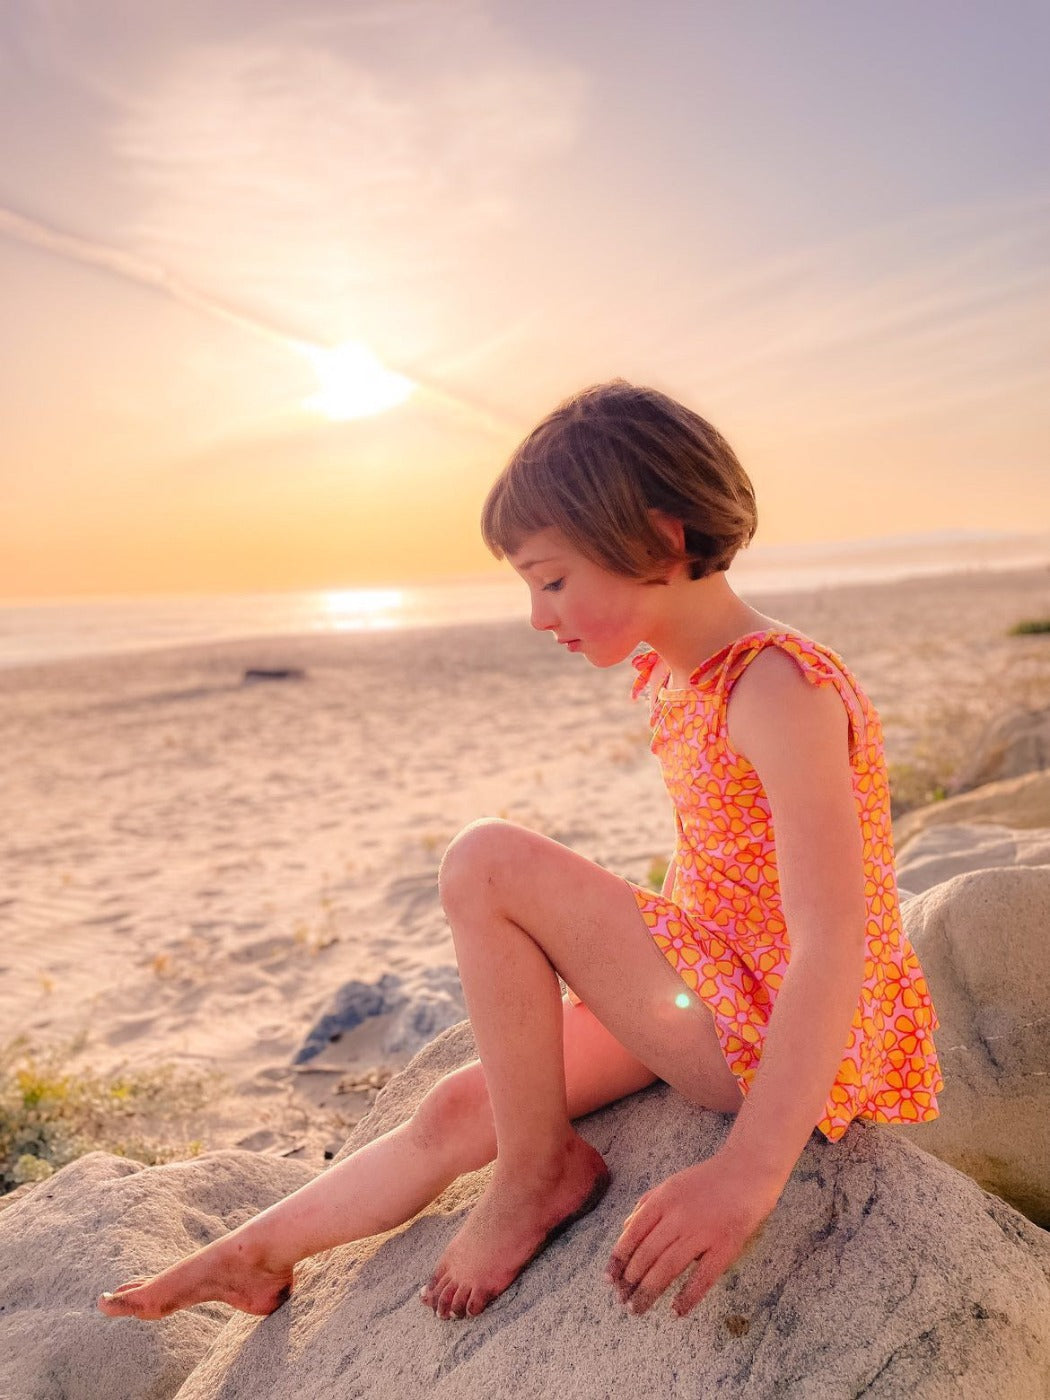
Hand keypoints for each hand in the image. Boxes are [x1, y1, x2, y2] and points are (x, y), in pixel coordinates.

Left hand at [606, 1154, 778, 1316]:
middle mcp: (678, 1217)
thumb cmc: (707, 1180)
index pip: (633, 1234)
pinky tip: (676, 1311)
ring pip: (668, 1268)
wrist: (748, 1172)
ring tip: (638, 1308)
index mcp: (663, 1200)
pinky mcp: (725, 1247)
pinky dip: (688, 1297)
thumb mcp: (671, 1184)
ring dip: (649, 1292)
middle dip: (630, 1282)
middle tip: (622, 1301)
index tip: (609, 1279)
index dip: (618, 1259)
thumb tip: (624, 1230)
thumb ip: (646, 1205)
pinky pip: (703, 1277)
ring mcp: (702, 1233)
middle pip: (647, 1255)